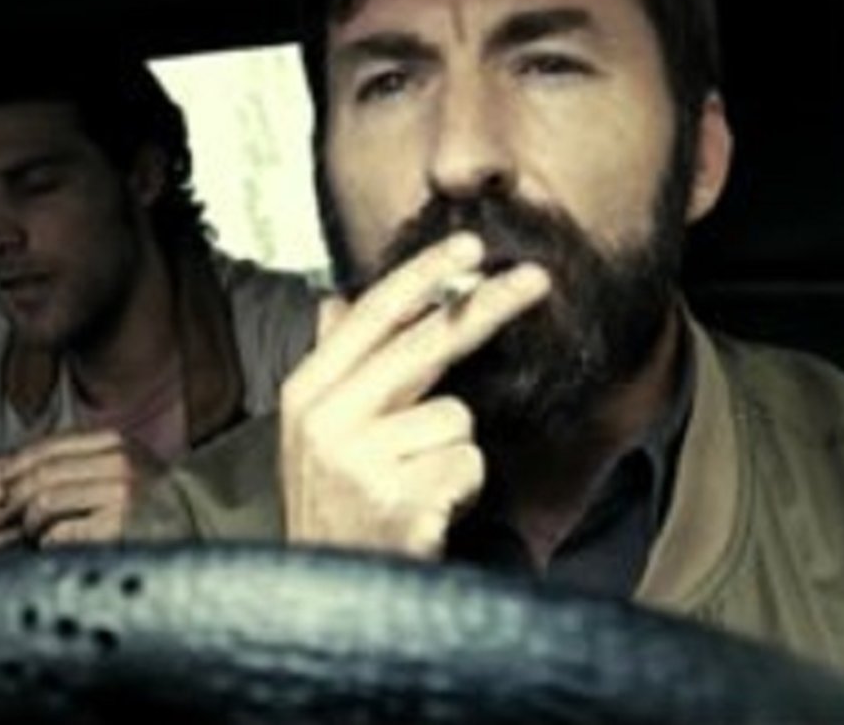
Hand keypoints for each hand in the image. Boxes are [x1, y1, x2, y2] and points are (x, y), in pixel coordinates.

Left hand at [0, 428, 161, 546]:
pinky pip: (62, 533)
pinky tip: (52, 547)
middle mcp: (117, 461)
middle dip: (11, 498)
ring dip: (28, 523)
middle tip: (1, 515)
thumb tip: (7, 469)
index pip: (43, 448)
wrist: (202, 527)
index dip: (9, 466)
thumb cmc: (152, 502)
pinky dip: (48, 542)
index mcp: (112, 440)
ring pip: (45, 503)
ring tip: (31, 534)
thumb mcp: (117, 465)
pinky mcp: (120, 528)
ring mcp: (120, 494)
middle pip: (39, 475)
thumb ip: (73, 462)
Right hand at [280, 232, 550, 556]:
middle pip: (425, 344)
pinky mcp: (398, 498)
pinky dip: (461, 487)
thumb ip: (333, 365)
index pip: (372, 316)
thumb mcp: (315, 432)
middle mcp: (325, 419)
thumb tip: (335, 300)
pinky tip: (429, 508)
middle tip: (538, 278)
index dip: (424, 276)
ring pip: (456, 417)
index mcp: (305, 393)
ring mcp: (359, 459)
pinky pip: (467, 464)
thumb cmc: (335, 505)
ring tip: (418, 483)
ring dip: (453, 452)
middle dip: (487, 307)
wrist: (325, 597)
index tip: (469, 245)